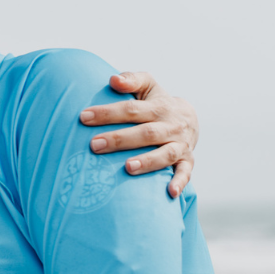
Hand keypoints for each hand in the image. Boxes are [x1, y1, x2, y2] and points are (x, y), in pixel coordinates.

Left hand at [80, 72, 198, 197]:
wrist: (190, 118)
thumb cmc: (157, 103)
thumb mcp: (148, 86)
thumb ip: (131, 80)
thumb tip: (113, 80)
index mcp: (159, 107)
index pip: (131, 110)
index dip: (108, 113)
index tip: (84, 117)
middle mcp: (171, 126)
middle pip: (146, 133)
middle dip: (120, 139)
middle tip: (94, 145)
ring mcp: (180, 145)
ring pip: (165, 153)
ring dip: (148, 161)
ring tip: (127, 167)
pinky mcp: (187, 161)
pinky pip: (185, 173)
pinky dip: (179, 182)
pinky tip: (169, 193)